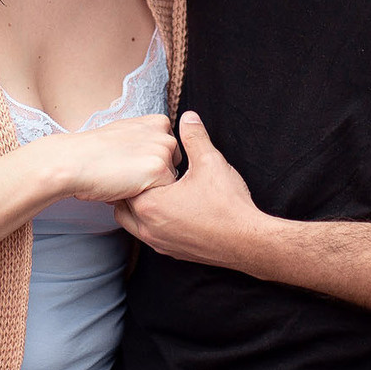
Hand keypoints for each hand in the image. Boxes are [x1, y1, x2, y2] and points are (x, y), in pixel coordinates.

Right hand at [41, 115, 181, 202]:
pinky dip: (146, 198)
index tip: (130, 163)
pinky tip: (126, 189)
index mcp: (158, 122)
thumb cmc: (92, 152)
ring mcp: (164, 152)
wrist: (74, 161)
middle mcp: (165, 134)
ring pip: (169, 182)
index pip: (169, 152)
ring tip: (125, 181)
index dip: (149, 163)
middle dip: (154, 176)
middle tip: (126, 173)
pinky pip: (163, 196)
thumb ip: (145, 139)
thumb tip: (152, 155)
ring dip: (150, 187)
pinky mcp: (160, 171)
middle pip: (173, 167)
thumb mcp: (124, 134)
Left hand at [114, 111, 268, 268]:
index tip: (141, 159)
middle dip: (132, 189)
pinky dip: (153, 222)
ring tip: (158, 191)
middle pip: (123, 205)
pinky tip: (172, 209)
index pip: (125, 184)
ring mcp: (159, 243)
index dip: (133, 169)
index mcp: (150, 205)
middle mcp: (148, 228)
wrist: (248, 242)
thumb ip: (194, 137)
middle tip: (146, 174)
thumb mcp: (210, 162)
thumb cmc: (227, 205)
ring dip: (140, 208)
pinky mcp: (172, 252)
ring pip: (133, 224)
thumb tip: (188, 117)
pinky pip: (150, 236)